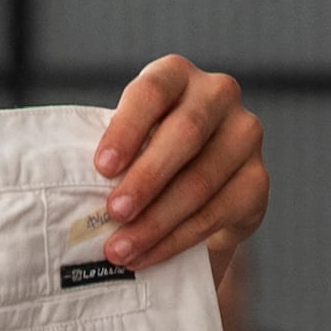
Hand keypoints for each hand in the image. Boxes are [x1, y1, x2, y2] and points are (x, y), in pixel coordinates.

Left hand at [96, 57, 266, 272]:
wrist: (200, 190)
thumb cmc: (147, 158)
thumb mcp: (128, 144)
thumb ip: (114, 156)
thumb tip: (72, 192)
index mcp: (176, 75)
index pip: (153, 91)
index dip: (127, 128)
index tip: (102, 167)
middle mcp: (218, 94)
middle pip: (185, 133)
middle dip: (145, 179)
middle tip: (113, 213)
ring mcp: (245, 135)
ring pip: (201, 180)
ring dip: (157, 220)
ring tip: (121, 248)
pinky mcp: (258, 179)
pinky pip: (218, 213)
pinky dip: (177, 240)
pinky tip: (148, 256)